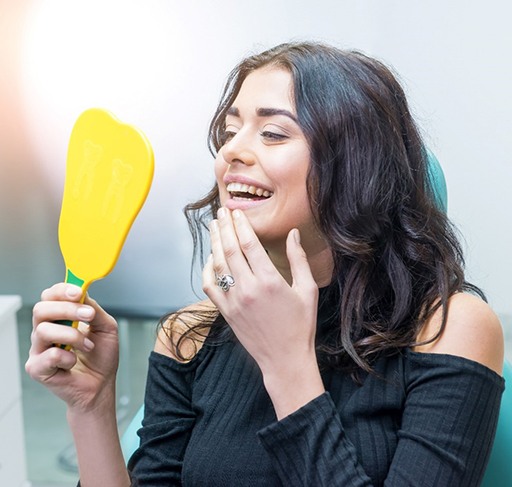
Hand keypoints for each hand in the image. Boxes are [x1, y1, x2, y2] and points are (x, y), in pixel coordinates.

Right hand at [25, 283, 118, 412]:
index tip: (79, 292)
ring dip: (72, 336)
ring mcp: (39, 349)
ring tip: (88, 345)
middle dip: (67, 309)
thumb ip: (94, 309)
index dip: (62, 290)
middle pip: (41, 309)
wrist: (102, 384)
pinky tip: (74, 362)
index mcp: (60, 317)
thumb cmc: (101, 356)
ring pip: (43, 330)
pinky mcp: (37, 368)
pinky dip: (67, 358)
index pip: (50, 296)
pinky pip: (48, 356)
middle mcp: (45, 330)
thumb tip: (83, 294)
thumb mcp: (106, 327)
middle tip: (89, 315)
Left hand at [202, 208, 324, 416]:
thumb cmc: (301, 325)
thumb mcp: (307, 290)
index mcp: (269, 281)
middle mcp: (248, 288)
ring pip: (218, 265)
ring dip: (215, 243)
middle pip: (230, 249)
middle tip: (221, 212)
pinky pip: (210, 286)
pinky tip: (210, 258)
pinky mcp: (226, 312)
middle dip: (225, 227)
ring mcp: (234, 301)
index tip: (236, 212)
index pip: (249, 244)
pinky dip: (207, 270)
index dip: (241, 225)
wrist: (285, 360)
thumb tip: (293, 234)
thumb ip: (298, 259)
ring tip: (214, 227)